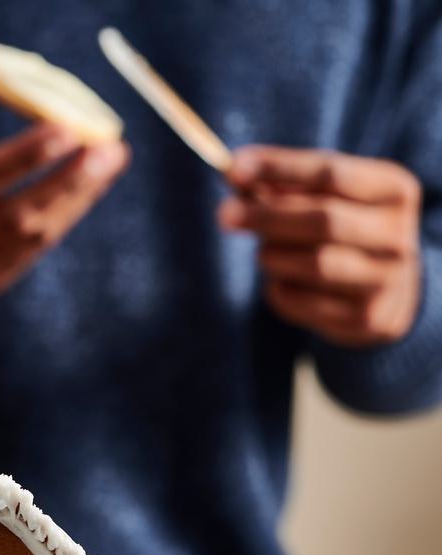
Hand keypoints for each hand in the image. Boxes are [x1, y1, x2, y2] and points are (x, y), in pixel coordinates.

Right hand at [0, 39, 128, 311]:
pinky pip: (31, 253)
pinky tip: (83, 188)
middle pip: (13, 217)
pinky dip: (61, 217)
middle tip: (109, 147)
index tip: (67, 127)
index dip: (23, 156)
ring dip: (76, 200)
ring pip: (30, 239)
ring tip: (109, 160)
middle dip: (68, 182)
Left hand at [221, 146, 421, 346]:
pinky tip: (282, 280)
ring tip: (265, 251)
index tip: (233, 168)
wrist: (387, 291)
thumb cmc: (344, 229)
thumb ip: (283, 184)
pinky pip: (300, 300)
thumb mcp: (327, 197)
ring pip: (312, 264)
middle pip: (324, 220)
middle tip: (224, 214)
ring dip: (273, 254)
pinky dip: (277, 288)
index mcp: (394, 190)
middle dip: (267, 216)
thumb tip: (233, 171)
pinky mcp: (366, 317)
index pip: (332, 173)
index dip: (279, 168)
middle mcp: (399, 235)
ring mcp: (387, 279)